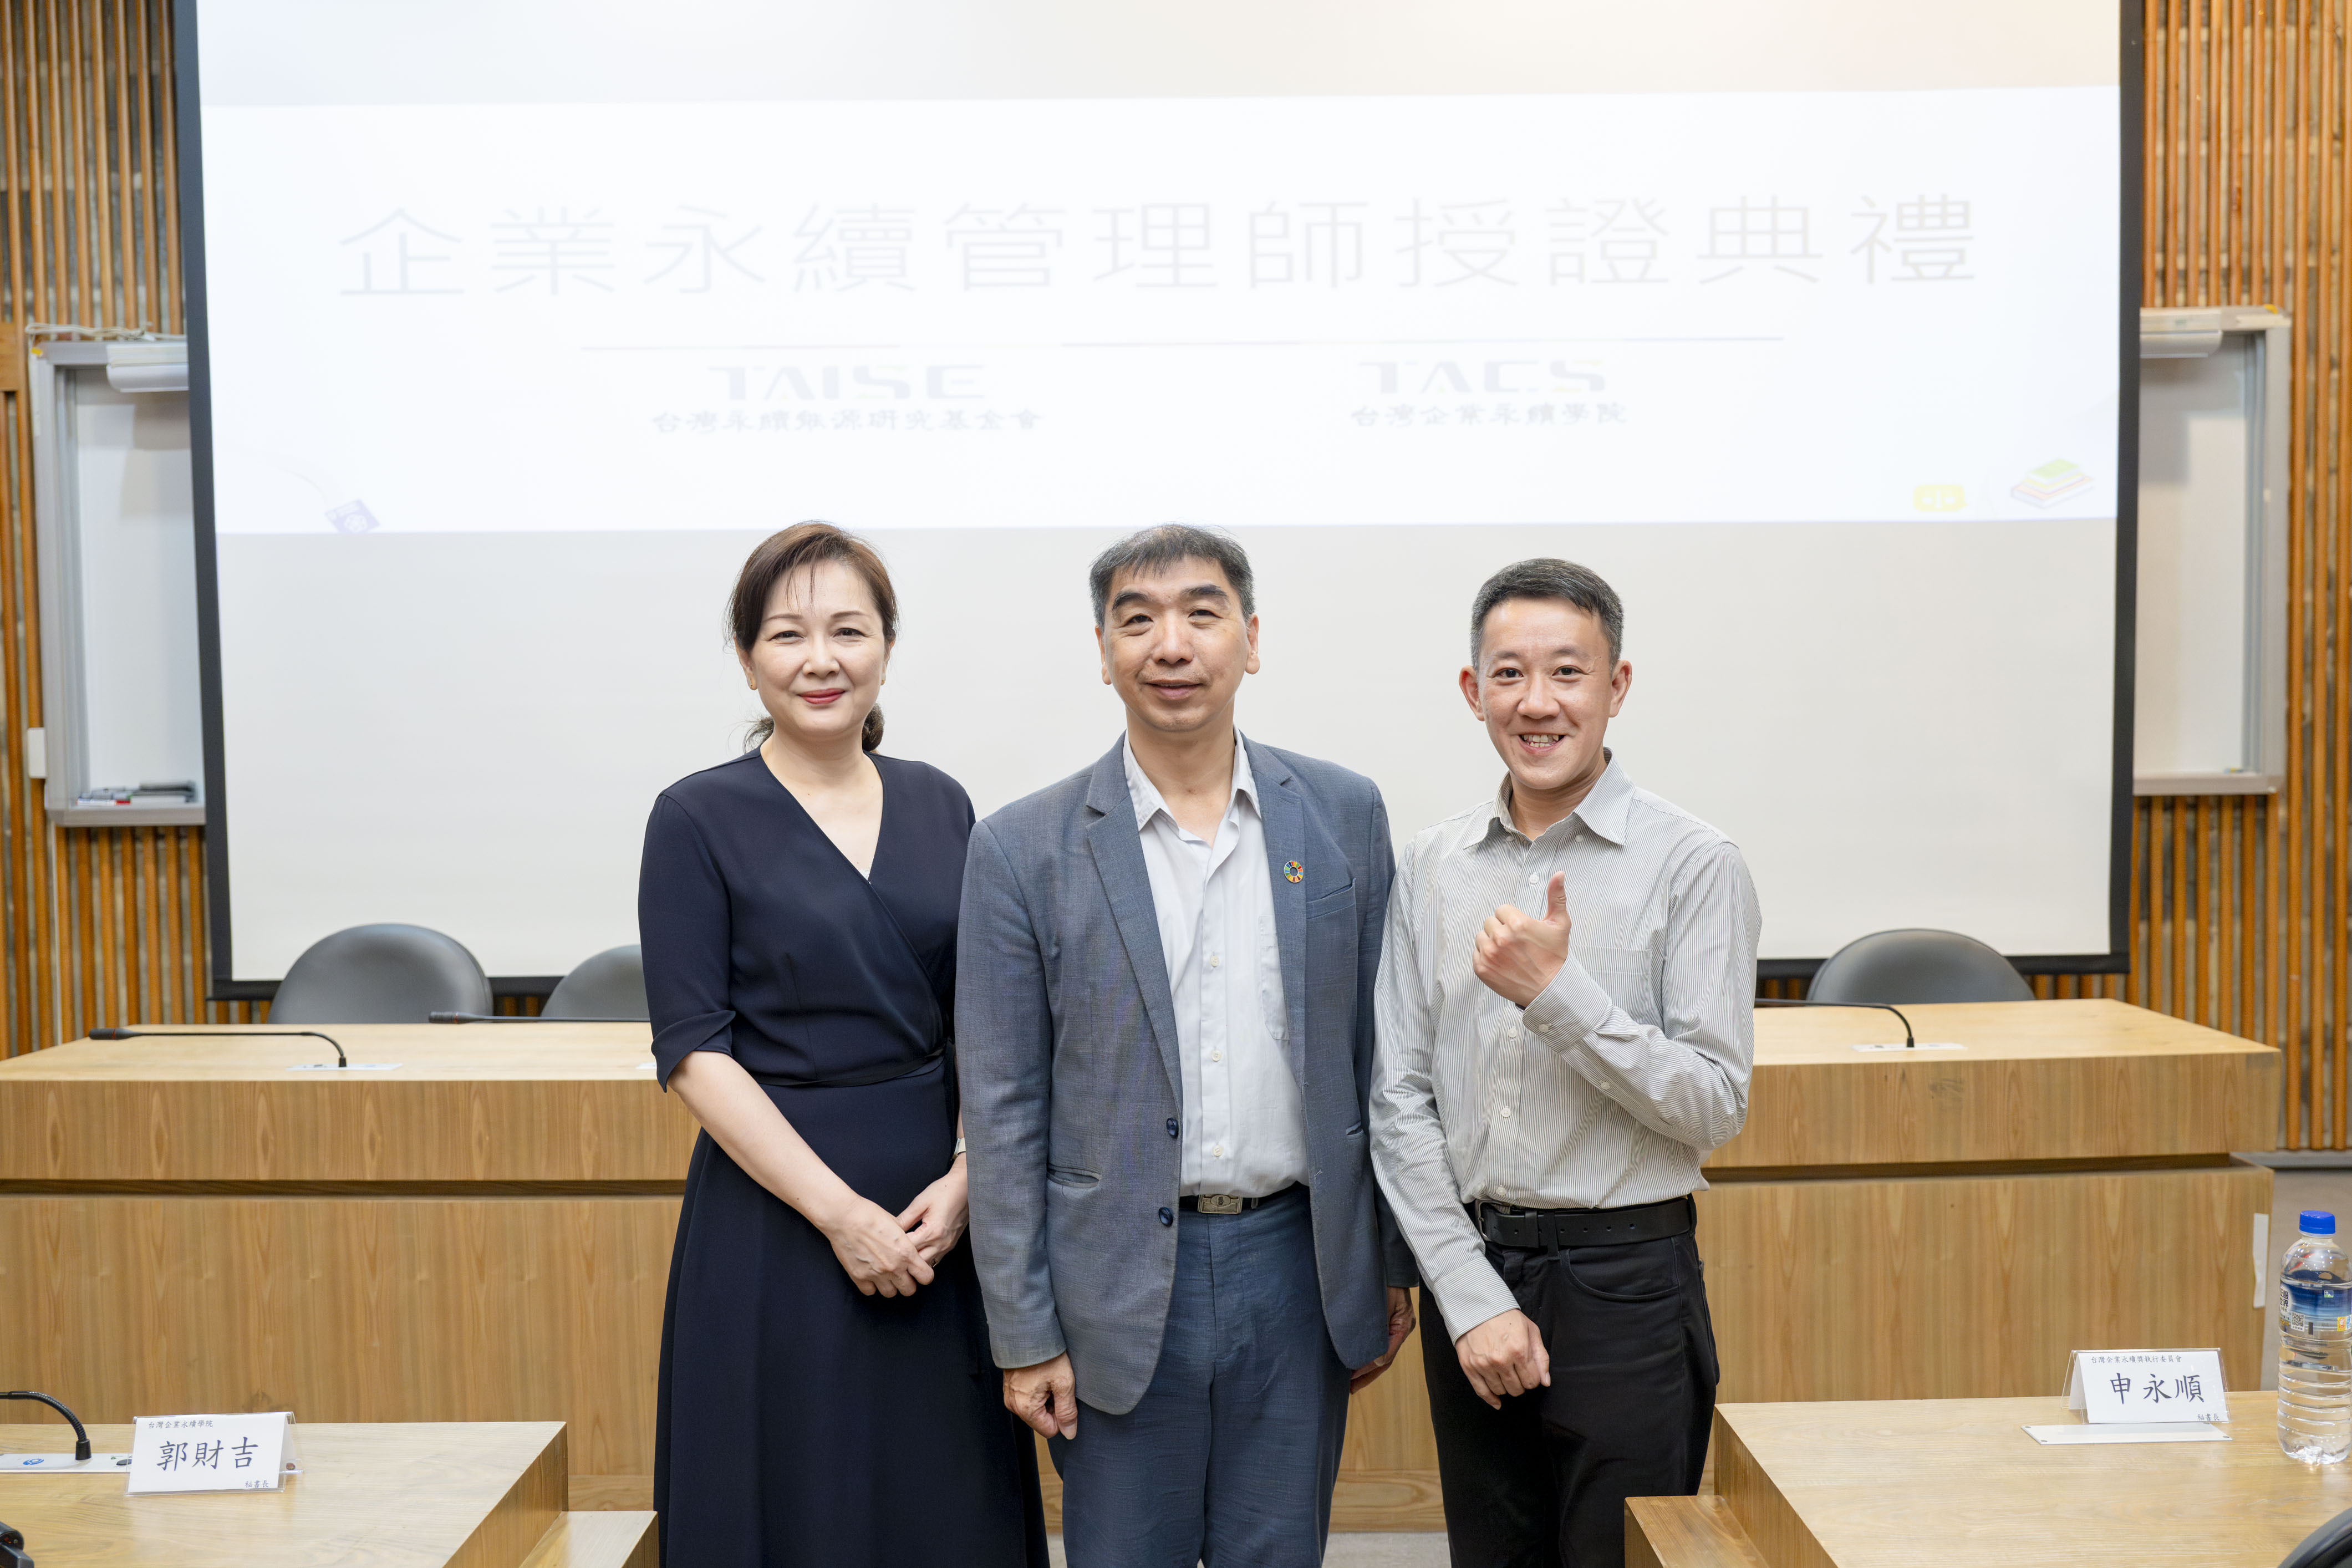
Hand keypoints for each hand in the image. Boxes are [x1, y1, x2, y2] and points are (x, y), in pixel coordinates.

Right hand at [819, 1195, 936, 1297]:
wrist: (845, 1217)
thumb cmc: (870, 1215)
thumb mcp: (897, 1224)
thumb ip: (905, 1241)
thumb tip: (909, 1246)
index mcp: (906, 1253)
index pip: (926, 1277)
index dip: (924, 1275)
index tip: (919, 1272)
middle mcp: (893, 1267)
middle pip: (909, 1290)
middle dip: (908, 1283)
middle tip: (902, 1275)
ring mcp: (876, 1274)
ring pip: (890, 1294)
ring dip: (890, 1286)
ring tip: (886, 1275)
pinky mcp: (859, 1277)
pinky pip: (870, 1291)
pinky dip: (871, 1286)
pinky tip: (871, 1275)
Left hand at [897, 1159, 969, 1265]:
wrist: (966, 1188)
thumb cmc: (944, 1191)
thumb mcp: (920, 1202)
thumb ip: (904, 1219)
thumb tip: (890, 1230)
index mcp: (932, 1232)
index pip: (908, 1248)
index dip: (895, 1247)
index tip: (885, 1244)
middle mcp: (941, 1243)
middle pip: (917, 1262)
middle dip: (903, 1259)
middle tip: (891, 1253)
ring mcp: (947, 1246)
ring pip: (926, 1265)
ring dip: (914, 1262)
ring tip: (902, 1254)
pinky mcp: (950, 1245)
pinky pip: (934, 1260)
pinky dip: (924, 1258)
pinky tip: (916, 1252)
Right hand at [1005, 1353, 1077, 1438]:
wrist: (1027, 1332)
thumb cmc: (1046, 1355)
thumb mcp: (1064, 1383)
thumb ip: (1067, 1411)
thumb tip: (1069, 1433)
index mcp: (1026, 1408)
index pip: (1050, 1430)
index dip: (1061, 1416)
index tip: (1062, 1395)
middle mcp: (1014, 1406)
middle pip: (1041, 1420)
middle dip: (1052, 1405)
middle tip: (1055, 1384)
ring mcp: (1010, 1396)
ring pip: (1035, 1410)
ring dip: (1045, 1398)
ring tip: (1047, 1378)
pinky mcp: (1010, 1388)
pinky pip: (1027, 1399)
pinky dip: (1037, 1391)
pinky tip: (1040, 1376)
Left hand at [1350, 1286, 1417, 1393]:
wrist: (1389, 1262)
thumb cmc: (1384, 1278)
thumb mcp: (1382, 1301)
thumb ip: (1377, 1325)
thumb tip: (1374, 1356)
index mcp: (1402, 1325)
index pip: (1386, 1354)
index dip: (1368, 1366)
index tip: (1352, 1375)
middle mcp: (1401, 1329)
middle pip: (1384, 1360)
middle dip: (1367, 1375)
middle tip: (1349, 1388)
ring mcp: (1396, 1327)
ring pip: (1382, 1356)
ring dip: (1367, 1370)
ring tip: (1351, 1383)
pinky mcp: (1389, 1324)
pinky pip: (1380, 1346)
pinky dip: (1369, 1357)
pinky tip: (1356, 1365)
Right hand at [1456, 1308, 1549, 1408]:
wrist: (1478, 1307)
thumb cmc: (1507, 1318)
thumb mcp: (1531, 1331)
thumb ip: (1541, 1357)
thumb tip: (1545, 1382)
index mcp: (1519, 1350)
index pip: (1532, 1382)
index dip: (1533, 1378)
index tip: (1529, 1372)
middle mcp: (1501, 1360)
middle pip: (1517, 1389)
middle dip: (1520, 1383)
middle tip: (1516, 1371)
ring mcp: (1483, 1365)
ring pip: (1501, 1391)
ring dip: (1505, 1386)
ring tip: (1504, 1373)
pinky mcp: (1469, 1367)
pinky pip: (1482, 1392)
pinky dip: (1491, 1399)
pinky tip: (1497, 1402)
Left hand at [1472, 872, 1570, 1007]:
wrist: (1550, 989)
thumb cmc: (1555, 957)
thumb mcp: (1560, 924)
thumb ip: (1556, 896)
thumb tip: (1559, 874)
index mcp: (1517, 924)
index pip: (1501, 910)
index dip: (1512, 919)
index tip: (1521, 931)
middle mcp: (1500, 938)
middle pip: (1490, 922)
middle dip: (1501, 929)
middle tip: (1516, 943)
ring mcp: (1489, 954)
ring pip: (1481, 937)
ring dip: (1491, 942)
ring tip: (1508, 953)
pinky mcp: (1482, 969)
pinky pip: (1476, 953)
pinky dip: (1486, 957)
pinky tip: (1502, 962)